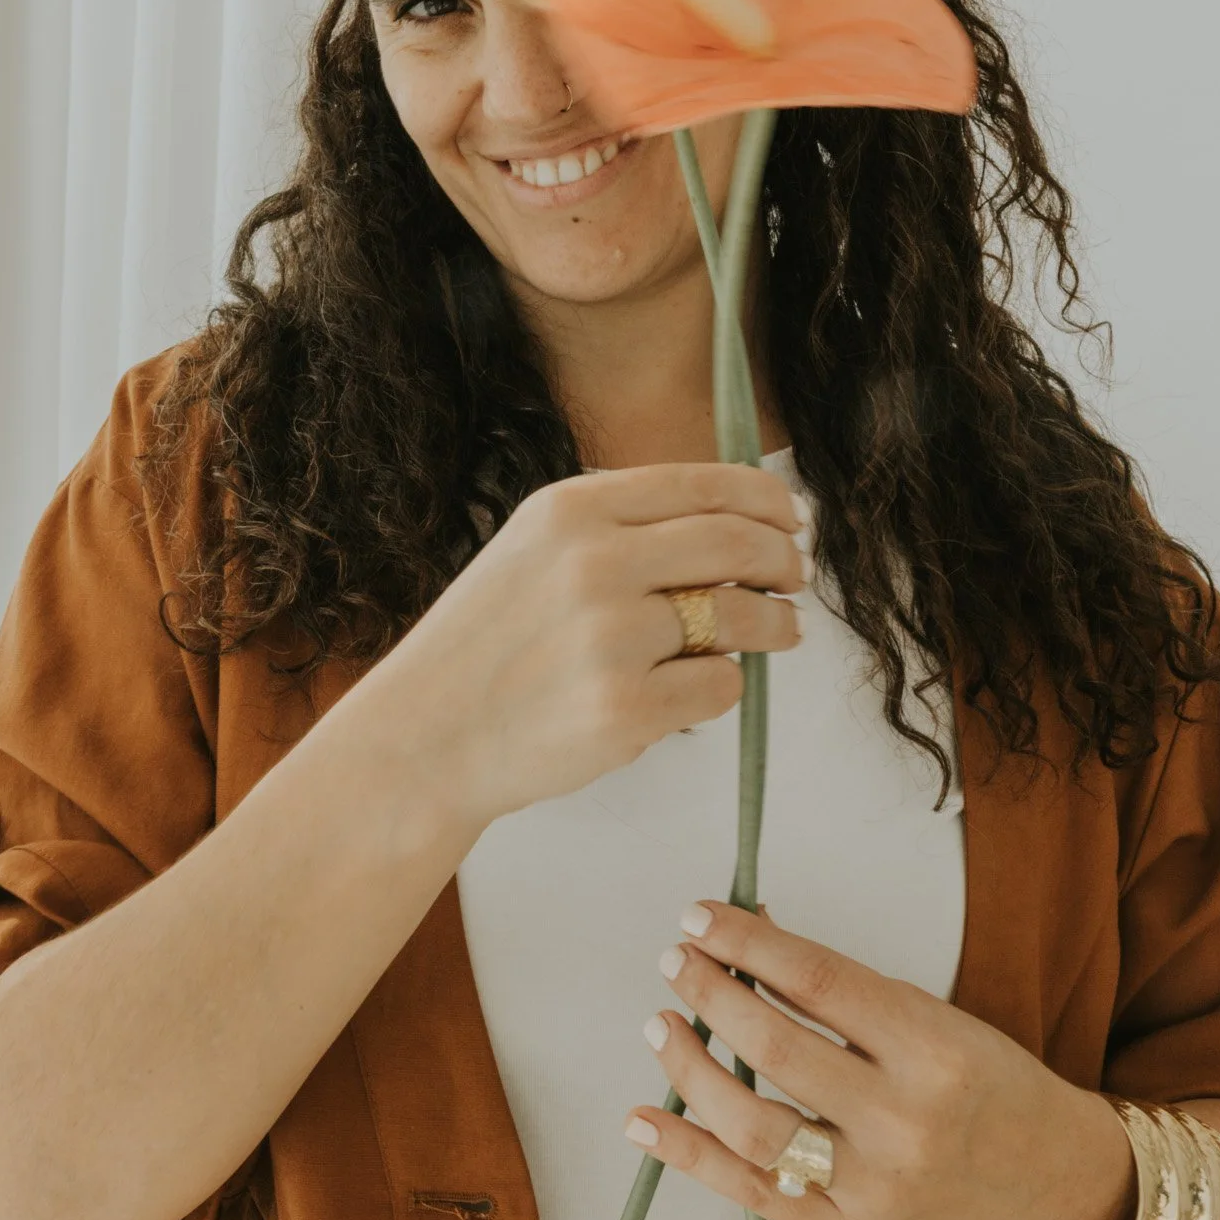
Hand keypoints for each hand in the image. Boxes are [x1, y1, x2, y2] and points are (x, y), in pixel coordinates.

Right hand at [380, 466, 808, 831]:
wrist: (424, 735)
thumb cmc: (488, 645)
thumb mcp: (532, 550)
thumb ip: (621, 527)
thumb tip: (741, 520)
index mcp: (572, 510)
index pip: (707, 484)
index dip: (768, 500)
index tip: (791, 520)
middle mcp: (593, 563)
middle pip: (738, 544)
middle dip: (783, 561)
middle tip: (794, 579)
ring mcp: (610, 637)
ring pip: (742, 618)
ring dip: (774, 626)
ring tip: (775, 635)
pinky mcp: (624, 708)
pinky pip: (720, 687)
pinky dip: (720, 688)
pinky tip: (687, 690)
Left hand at [628, 901, 1135, 1219]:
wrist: (1046, 1181)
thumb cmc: (985, 1082)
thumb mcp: (933, 1015)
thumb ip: (839, 987)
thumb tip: (745, 936)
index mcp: (933, 1051)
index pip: (817, 982)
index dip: (748, 943)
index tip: (700, 916)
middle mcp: (902, 1123)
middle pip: (775, 1050)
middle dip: (711, 995)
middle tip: (676, 960)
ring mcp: (870, 1188)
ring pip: (751, 1126)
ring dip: (691, 1067)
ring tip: (662, 1024)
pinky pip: (748, 1192)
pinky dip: (685, 1154)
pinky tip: (641, 1118)